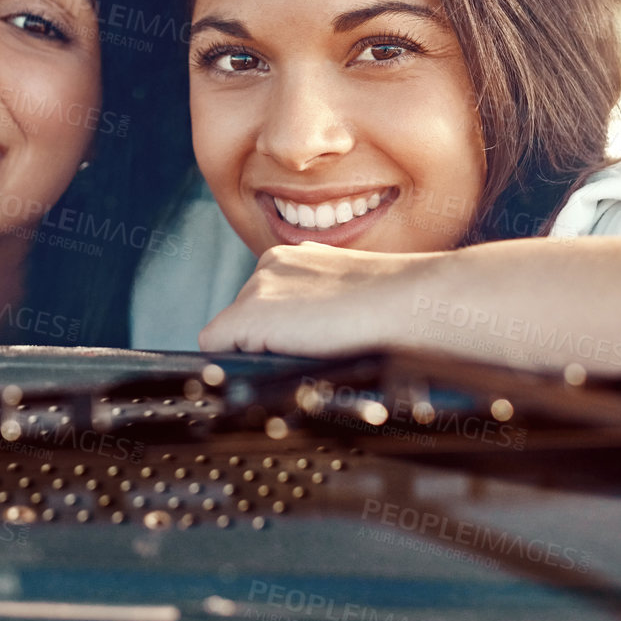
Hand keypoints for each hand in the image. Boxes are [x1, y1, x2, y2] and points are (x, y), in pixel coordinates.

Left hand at [198, 241, 447, 354]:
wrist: (406, 301)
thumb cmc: (394, 305)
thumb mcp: (348, 295)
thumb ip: (317, 304)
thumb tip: (310, 333)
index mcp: (293, 258)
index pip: (263, 301)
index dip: (279, 330)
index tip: (304, 342)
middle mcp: (268, 265)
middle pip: (244, 318)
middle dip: (266, 340)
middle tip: (310, 351)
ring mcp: (256, 288)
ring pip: (232, 333)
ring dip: (258, 351)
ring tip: (306, 354)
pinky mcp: (248, 315)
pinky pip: (215, 346)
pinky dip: (236, 363)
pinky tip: (276, 362)